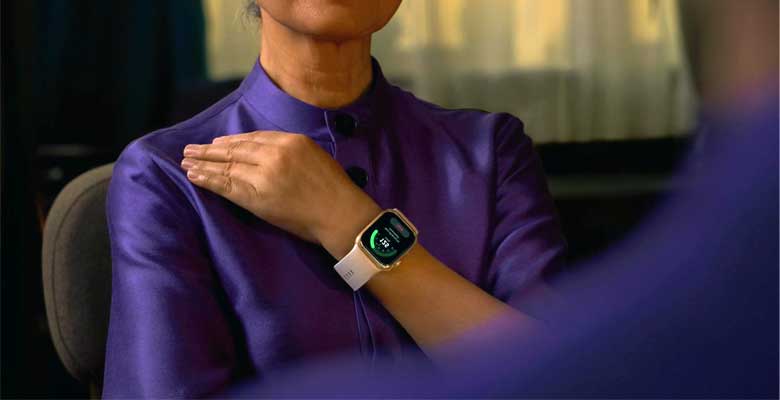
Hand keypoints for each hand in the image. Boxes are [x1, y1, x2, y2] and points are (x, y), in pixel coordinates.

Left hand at [181, 131, 380, 257]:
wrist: (341, 213)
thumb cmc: (335, 189)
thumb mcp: (316, 156)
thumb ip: (292, 151)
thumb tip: (269, 152)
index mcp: (290, 141)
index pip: (253, 138)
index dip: (231, 140)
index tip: (217, 142)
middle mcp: (274, 153)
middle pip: (235, 149)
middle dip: (210, 149)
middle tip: (191, 149)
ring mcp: (264, 175)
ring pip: (227, 166)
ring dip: (203, 163)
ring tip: (186, 162)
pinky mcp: (257, 197)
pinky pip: (227, 185)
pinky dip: (208, 180)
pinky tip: (194, 176)